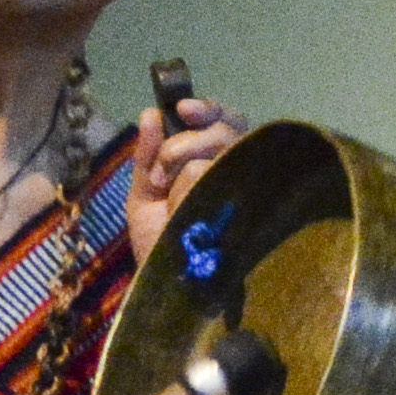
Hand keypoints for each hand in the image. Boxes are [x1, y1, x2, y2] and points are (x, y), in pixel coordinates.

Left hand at [120, 99, 244, 257]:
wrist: (163, 286)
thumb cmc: (158, 244)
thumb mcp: (144, 196)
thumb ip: (147, 156)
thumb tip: (151, 113)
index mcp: (213, 163)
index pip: (225, 120)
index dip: (209, 108)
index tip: (183, 110)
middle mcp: (235, 172)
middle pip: (225, 128)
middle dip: (184, 143)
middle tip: (163, 173)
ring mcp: (245, 191)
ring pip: (217, 152)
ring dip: (181, 174)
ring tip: (170, 204)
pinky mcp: (251, 210)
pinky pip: (216, 177)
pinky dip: (188, 192)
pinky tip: (184, 213)